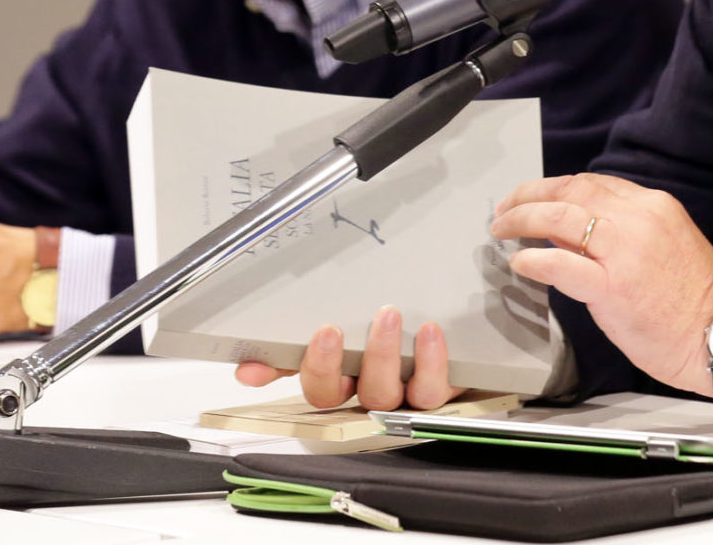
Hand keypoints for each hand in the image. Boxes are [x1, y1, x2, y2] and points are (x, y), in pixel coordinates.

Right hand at [233, 306, 461, 409]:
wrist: (464, 331)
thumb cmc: (399, 333)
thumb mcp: (351, 329)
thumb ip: (299, 344)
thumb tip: (248, 363)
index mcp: (343, 378)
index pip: (306, 386)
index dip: (283, 373)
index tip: (261, 360)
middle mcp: (369, 392)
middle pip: (337, 396)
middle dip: (328, 365)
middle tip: (331, 329)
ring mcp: (404, 395)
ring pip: (383, 393)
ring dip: (380, 356)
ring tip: (385, 316)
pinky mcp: (442, 390)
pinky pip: (432, 390)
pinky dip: (430, 363)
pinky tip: (429, 332)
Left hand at [491, 173, 712, 396]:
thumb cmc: (695, 301)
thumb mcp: (664, 244)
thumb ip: (622, 232)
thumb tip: (572, 232)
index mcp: (652, 205)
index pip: (591, 182)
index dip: (555, 187)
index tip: (534, 197)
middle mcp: (637, 218)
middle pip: (570, 191)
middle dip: (530, 196)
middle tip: (506, 209)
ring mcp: (624, 251)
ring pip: (559, 217)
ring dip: (522, 219)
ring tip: (502, 229)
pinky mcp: (613, 287)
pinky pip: (562, 265)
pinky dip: (534, 261)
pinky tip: (520, 264)